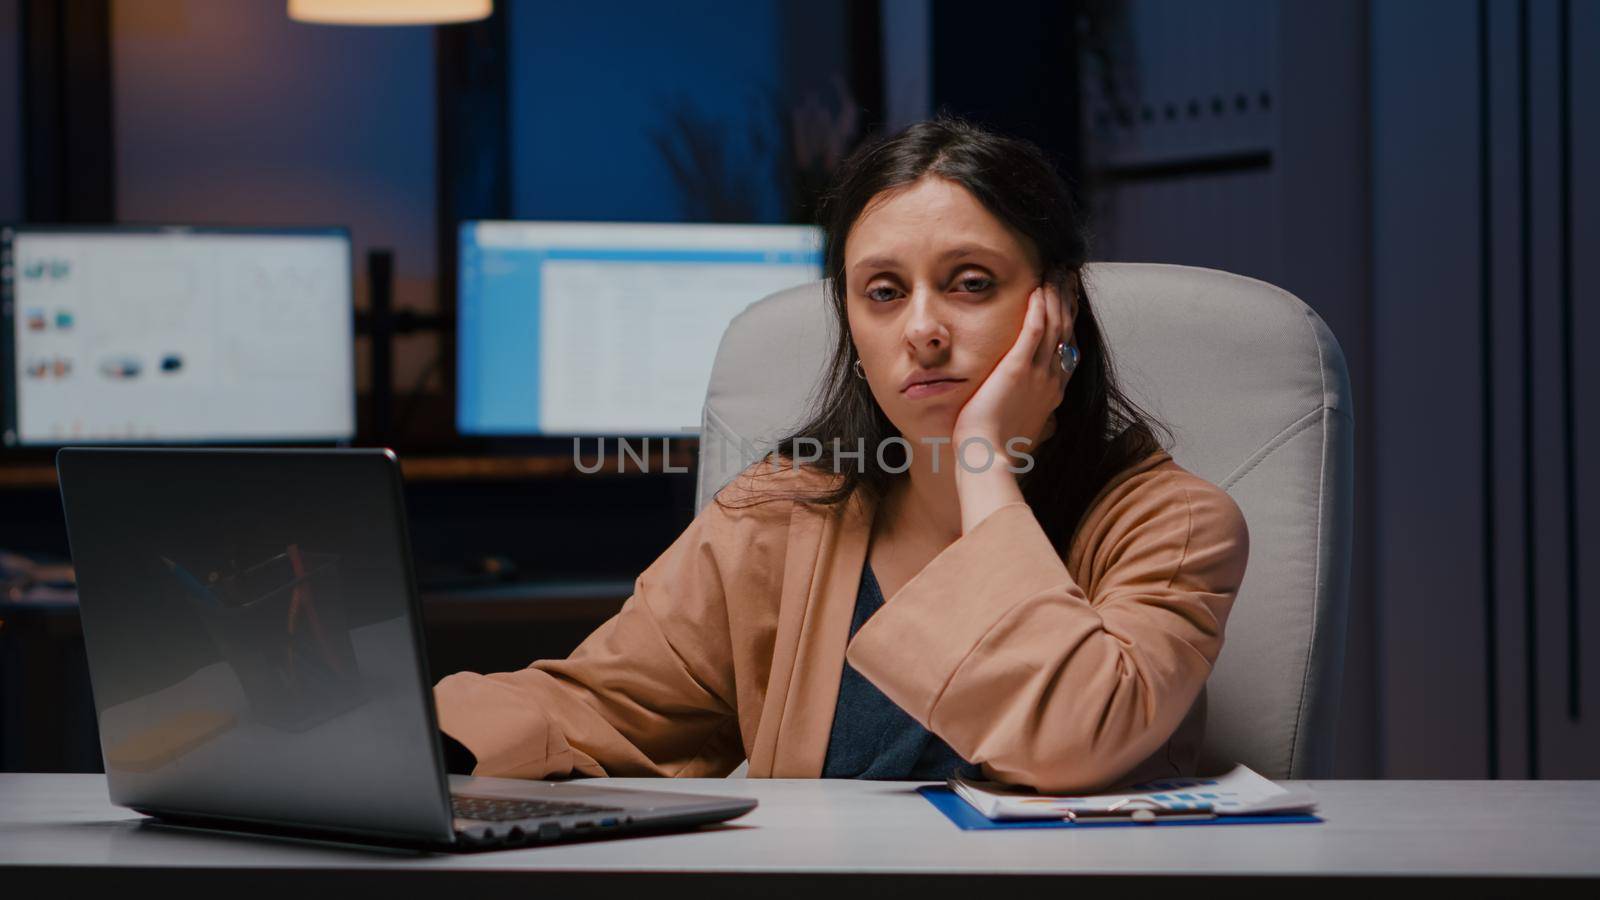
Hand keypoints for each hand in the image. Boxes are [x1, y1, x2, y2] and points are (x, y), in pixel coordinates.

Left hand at [950, 281, 1074, 532]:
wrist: (987, 457)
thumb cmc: (996, 447)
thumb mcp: (1020, 424)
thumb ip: (1026, 408)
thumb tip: (1033, 412)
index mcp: (1053, 391)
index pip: (1066, 345)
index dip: (1069, 319)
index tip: (1067, 299)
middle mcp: (1052, 379)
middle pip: (1066, 328)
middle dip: (1067, 299)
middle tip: (1065, 275)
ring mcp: (1038, 373)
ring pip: (1054, 324)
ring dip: (1056, 295)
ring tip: (1055, 272)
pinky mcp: (1017, 369)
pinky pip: (1034, 330)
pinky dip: (1038, 308)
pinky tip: (1038, 290)